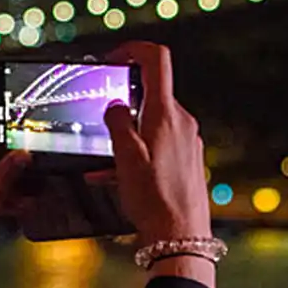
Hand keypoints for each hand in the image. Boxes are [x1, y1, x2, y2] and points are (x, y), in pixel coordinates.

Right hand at [103, 42, 210, 245]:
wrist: (181, 238)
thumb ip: (116, 122)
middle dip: (123, 100)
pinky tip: (118, 175)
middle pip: (151, 92)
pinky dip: (138, 150)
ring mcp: (188, 141)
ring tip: (105, 158)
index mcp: (166, 114)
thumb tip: (114, 104)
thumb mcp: (125, 157)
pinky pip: (159, 143)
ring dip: (127, 131)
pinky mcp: (187, 159)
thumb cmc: (154, 199)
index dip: (133, 49)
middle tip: (100, 115)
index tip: (113, 59)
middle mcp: (182, 122)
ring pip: (151, 121)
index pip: (156, 59)